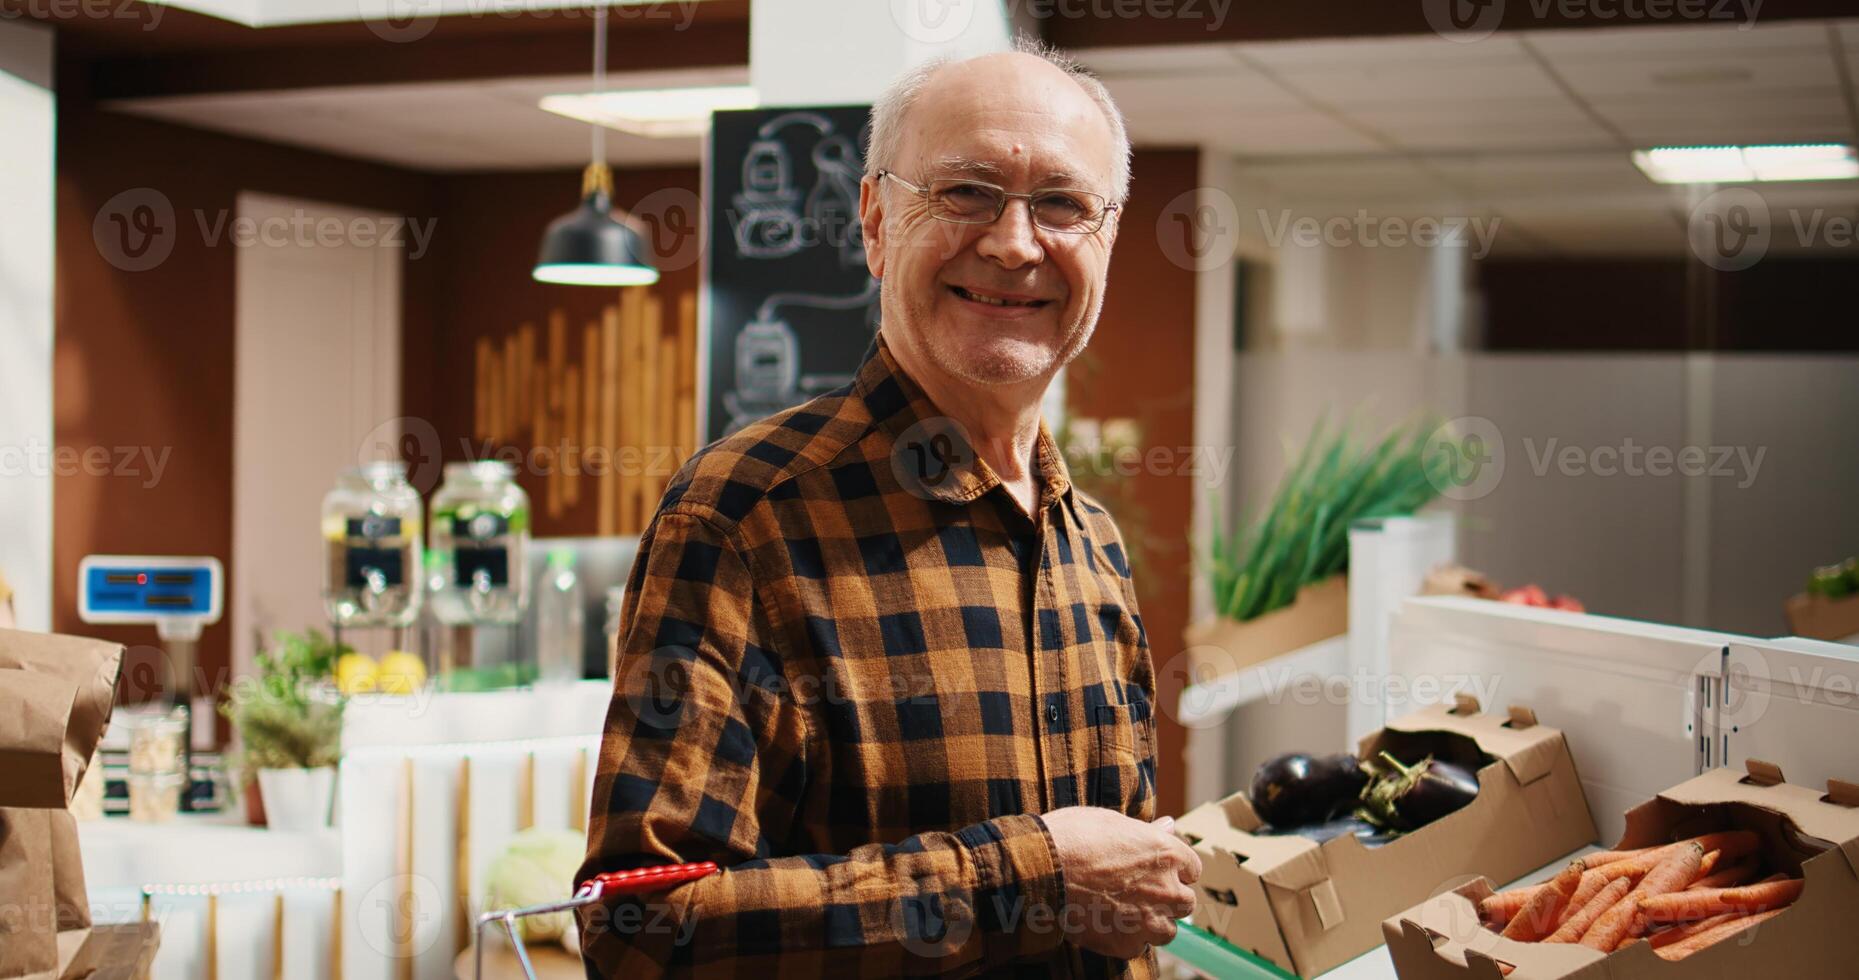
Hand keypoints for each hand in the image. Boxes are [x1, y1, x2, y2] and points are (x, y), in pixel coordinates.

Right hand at [1041, 807, 1201, 959]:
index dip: (1173, 869)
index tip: (1155, 869)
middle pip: (1186, 903)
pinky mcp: (1126, 943)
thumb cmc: (1072, 837)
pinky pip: (1138, 946)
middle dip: (1168, 898)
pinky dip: (1128, 938)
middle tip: (1142, 891)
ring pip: (1168, 930)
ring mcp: (1148, 920)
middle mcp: (1166, 889)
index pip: (1192, 869)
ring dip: (1153, 922)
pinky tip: (1109, 924)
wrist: (1041, 870)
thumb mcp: (1112, 822)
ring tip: (1128, 912)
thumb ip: (1146, 830)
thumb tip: (1168, 825)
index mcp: (1167, 854)